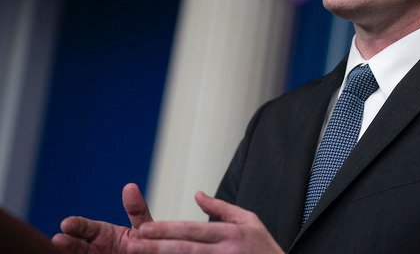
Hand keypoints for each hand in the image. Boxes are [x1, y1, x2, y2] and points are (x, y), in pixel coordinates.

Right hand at [52, 183, 152, 253]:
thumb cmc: (145, 244)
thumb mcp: (142, 227)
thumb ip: (137, 210)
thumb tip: (130, 186)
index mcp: (103, 234)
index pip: (85, 228)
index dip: (76, 226)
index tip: (66, 224)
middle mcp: (95, 248)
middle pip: (76, 245)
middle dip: (67, 242)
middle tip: (57, 239)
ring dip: (68, 251)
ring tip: (59, 247)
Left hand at [127, 191, 283, 253]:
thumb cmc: (265, 248)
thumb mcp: (250, 221)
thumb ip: (221, 208)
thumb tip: (197, 194)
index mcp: (230, 233)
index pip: (192, 230)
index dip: (166, 229)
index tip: (143, 228)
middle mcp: (224, 252)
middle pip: (183, 249)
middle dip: (155, 246)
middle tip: (132, 243)